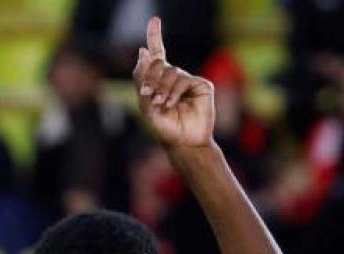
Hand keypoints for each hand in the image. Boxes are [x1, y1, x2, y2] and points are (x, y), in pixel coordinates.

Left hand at [132, 17, 214, 147]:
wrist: (184, 143)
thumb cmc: (165, 128)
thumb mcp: (146, 106)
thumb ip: (142, 81)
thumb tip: (144, 51)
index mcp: (160, 81)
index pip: (157, 54)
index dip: (155, 36)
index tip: (155, 20)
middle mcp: (174, 78)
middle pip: (157, 63)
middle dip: (150, 77)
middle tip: (149, 95)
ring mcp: (188, 80)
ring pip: (170, 71)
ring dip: (161, 88)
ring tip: (161, 104)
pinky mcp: (201, 85)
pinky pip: (182, 79)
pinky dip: (174, 91)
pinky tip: (171, 103)